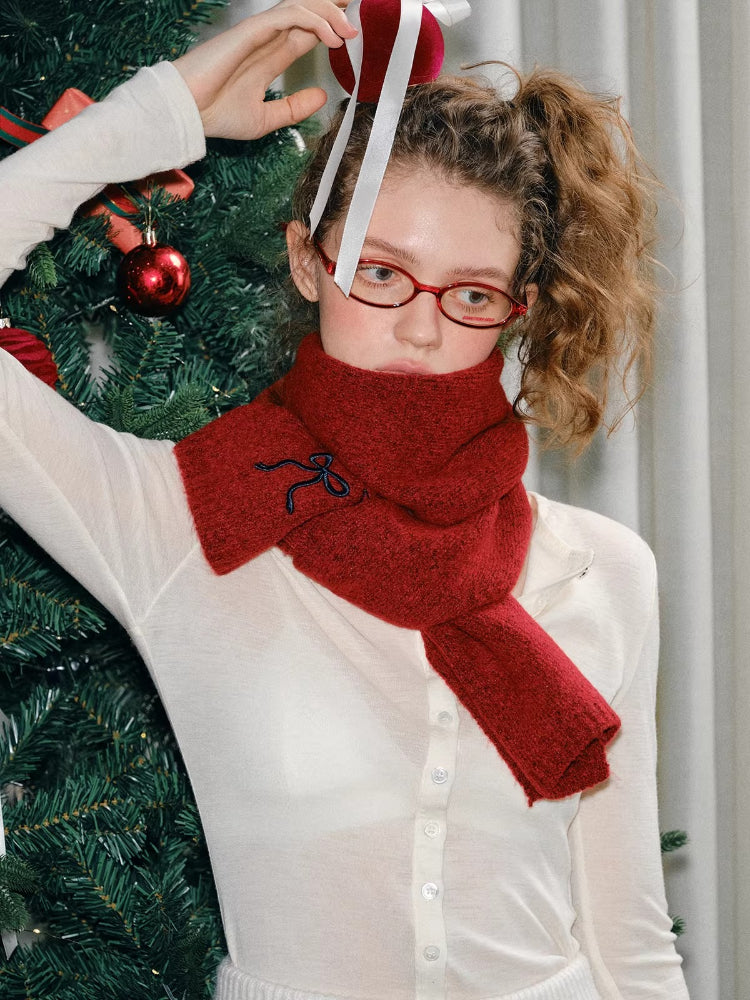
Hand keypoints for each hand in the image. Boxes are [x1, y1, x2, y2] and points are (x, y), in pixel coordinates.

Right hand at [172, 0, 356, 140]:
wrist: (188, 114)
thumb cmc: (215, 117)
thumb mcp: (266, 119)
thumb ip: (294, 108)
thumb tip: (322, 97)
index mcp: (269, 57)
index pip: (306, 32)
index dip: (331, 28)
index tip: (354, 35)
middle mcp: (266, 40)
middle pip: (307, 12)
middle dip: (335, 10)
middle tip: (360, 18)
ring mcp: (258, 33)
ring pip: (301, 7)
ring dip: (330, 13)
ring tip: (351, 30)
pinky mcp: (251, 30)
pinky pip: (289, 14)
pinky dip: (314, 20)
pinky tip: (331, 37)